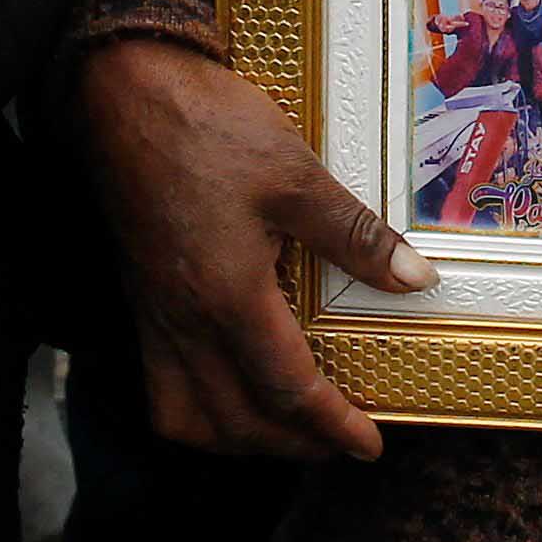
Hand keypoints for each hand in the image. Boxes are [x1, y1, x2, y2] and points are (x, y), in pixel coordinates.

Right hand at [79, 39, 432, 461]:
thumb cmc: (210, 127)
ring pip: (187, 417)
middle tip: (338, 441)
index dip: (331, 426)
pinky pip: (159, 386)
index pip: (286, 390)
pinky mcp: (139, 300)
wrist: (125, 95)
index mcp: (229, 296)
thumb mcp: (296, 175)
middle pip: (236, 422)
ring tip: (285, 426)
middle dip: (291, 446)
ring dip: (239, 439)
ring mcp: (155, 315)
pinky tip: (227, 389)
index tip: (367, 444)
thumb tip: (416, 280)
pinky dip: (197, 410)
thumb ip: (355, 235)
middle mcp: (185, 321)